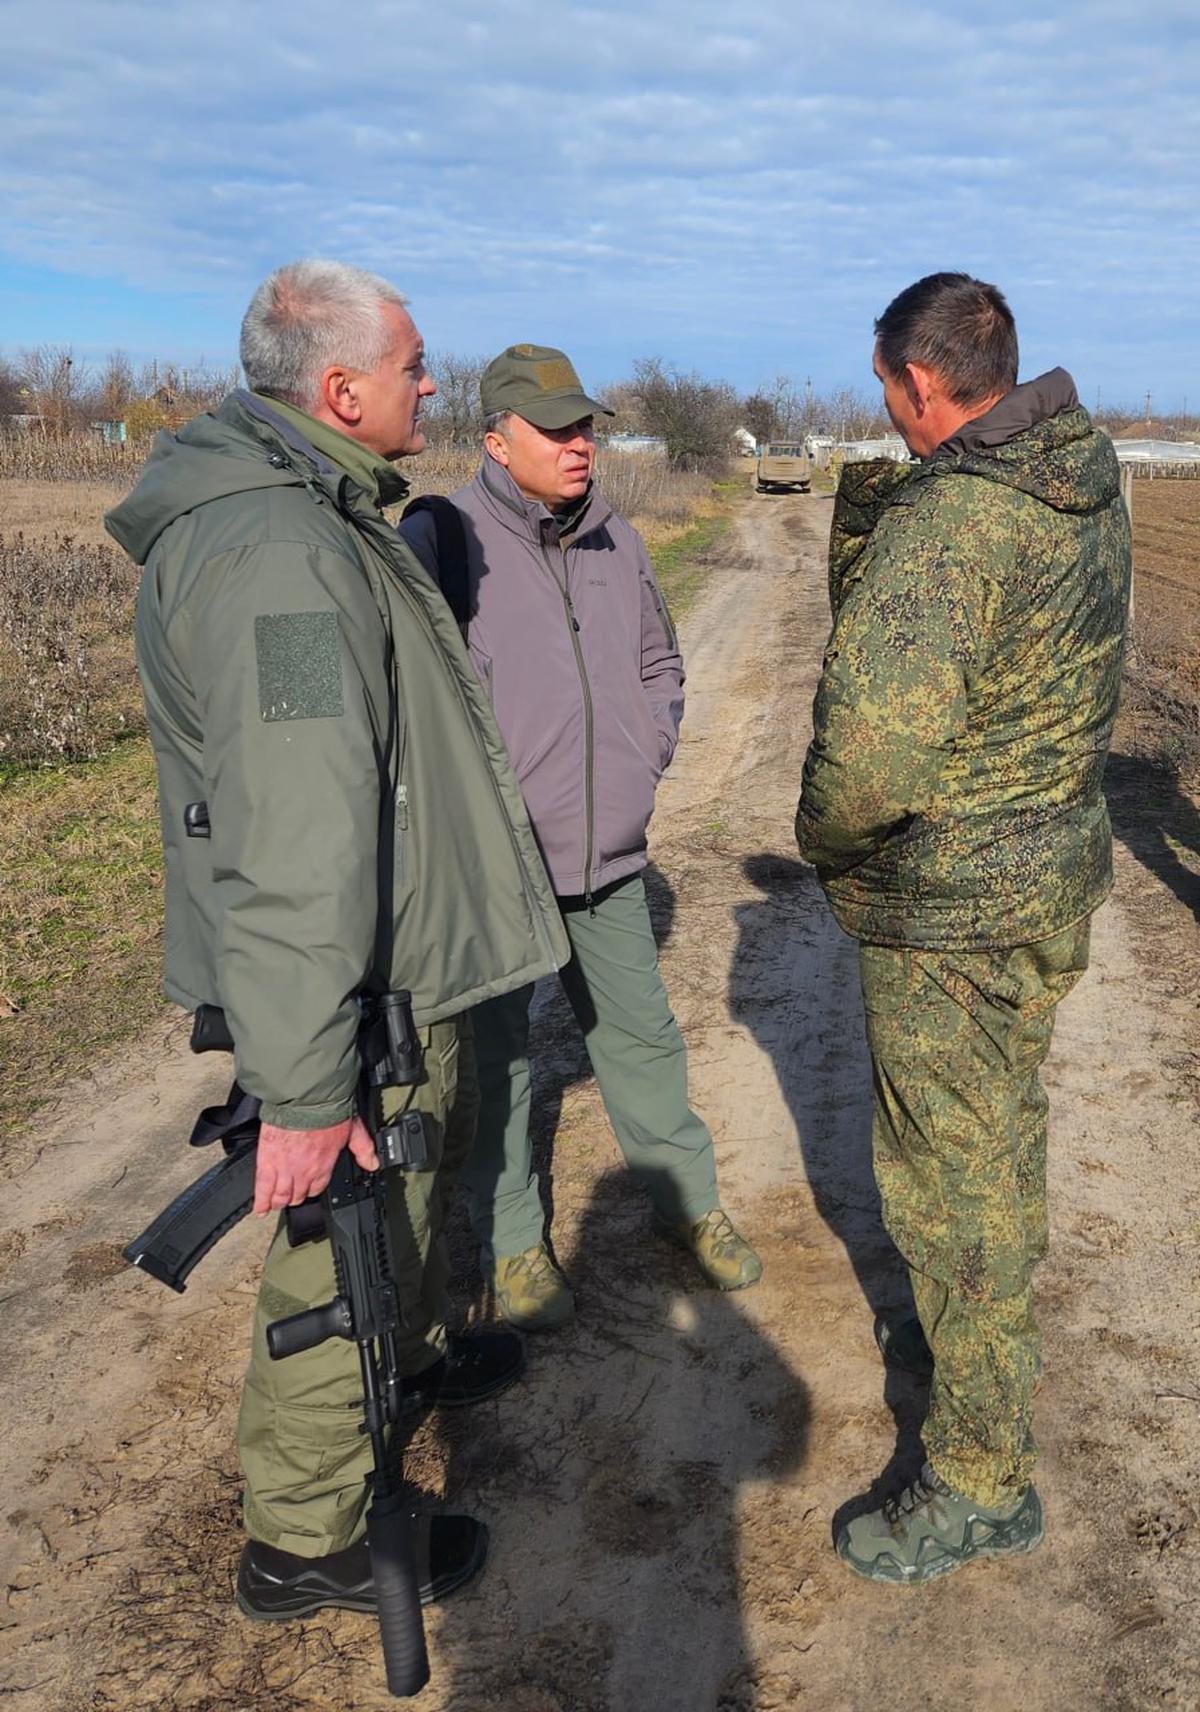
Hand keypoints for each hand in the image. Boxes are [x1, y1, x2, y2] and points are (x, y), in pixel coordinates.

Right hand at [252, 1115, 379, 1214]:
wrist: (306, 1101)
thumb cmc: (328, 1111)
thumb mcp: (354, 1130)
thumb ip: (363, 1149)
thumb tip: (373, 1163)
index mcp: (324, 1166)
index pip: (317, 1187)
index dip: (312, 1188)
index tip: (308, 1188)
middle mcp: (305, 1172)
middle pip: (298, 1194)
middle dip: (295, 1196)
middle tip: (289, 1197)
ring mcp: (284, 1169)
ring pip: (281, 1195)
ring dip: (278, 1201)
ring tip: (274, 1204)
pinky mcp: (267, 1162)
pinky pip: (263, 1188)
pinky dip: (260, 1201)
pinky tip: (259, 1209)